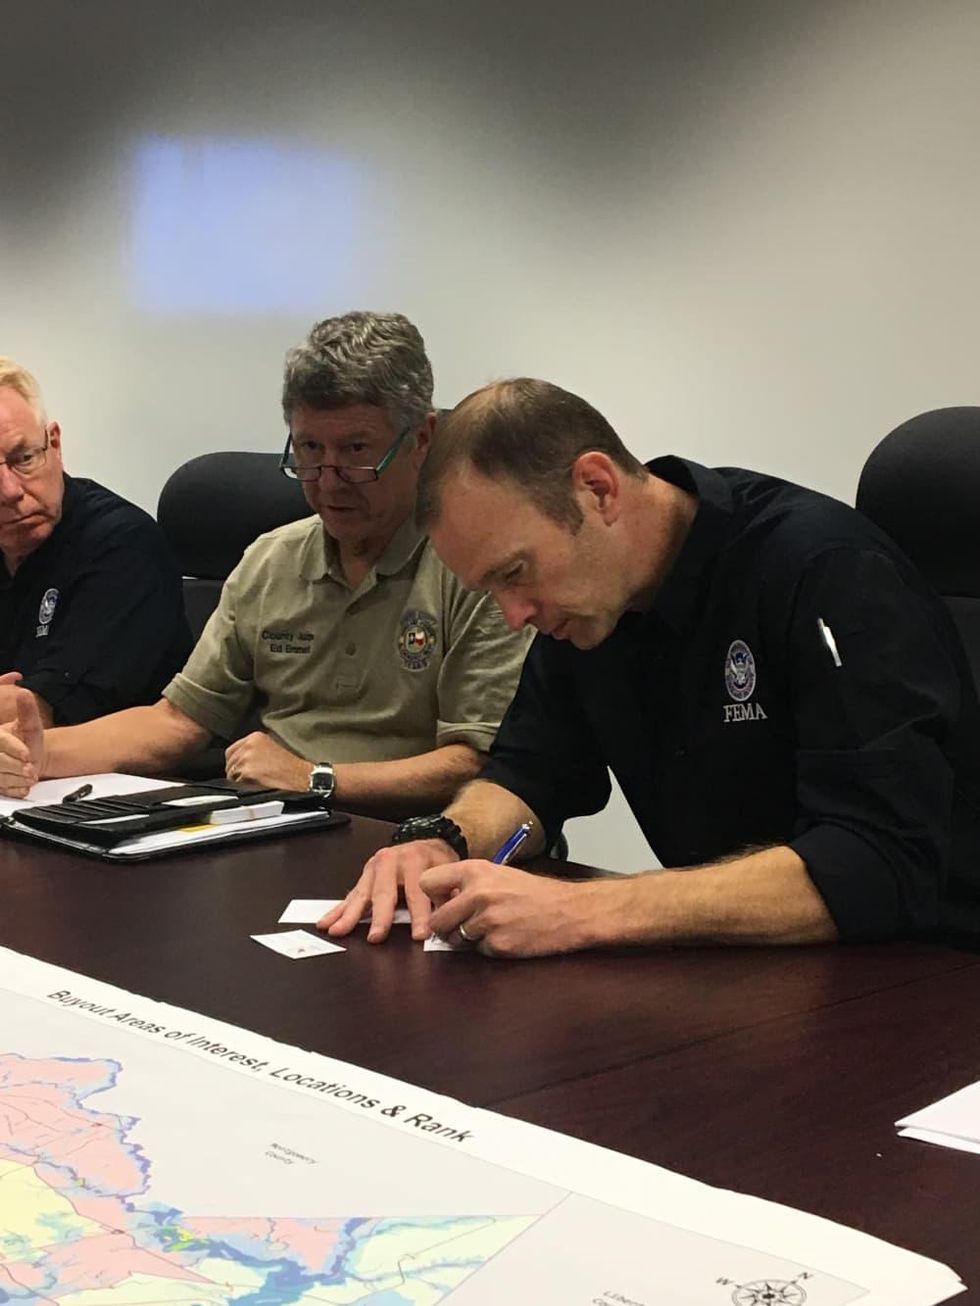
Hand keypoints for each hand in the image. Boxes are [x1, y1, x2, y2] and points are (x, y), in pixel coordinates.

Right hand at [0, 682, 43, 798]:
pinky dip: (16, 789)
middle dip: (17, 766)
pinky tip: (25, 787)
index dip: (14, 748)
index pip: (1, 741)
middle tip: (31, 768)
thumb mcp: (31, 724)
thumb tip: (24, 693)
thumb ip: (27, 710)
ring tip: (31, 776)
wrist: (31, 757)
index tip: (27, 753)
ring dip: (17, 779)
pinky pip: (4, 789)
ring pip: (1, 777)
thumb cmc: (27, 739)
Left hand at [224, 733, 311, 790]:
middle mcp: (249, 745)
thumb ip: (253, 749)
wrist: (301, 777)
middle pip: (230, 763)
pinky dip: (243, 787)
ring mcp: (247, 758)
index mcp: (255, 737)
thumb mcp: (272, 747)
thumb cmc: (291, 766)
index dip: (236, 763)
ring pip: (231, 774)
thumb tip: (240, 757)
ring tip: (256, 781)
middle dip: (236, 772)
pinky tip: (257, 785)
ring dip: (239, 781)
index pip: (231, 751)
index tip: (242, 769)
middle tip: (251, 778)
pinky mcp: (248, 772)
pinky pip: (236, 783)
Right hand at [319, 839, 457, 942]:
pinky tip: (326, 923)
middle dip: (380, 917)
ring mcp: (373, 869)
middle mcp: (390, 861)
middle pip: (384, 893)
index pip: (417, 892)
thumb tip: (454, 918)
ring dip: (349, 915)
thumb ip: (449, 895)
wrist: (427, 841)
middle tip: (376, 937)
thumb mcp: (448, 872)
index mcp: (414, 860)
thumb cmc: (437, 861)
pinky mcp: (364, 877)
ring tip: (339, 931)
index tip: (420, 934)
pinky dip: (337, 911)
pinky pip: (349, 896)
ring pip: (361, 895)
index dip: (420, 915)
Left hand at [422, 861, 595, 957]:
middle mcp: (478, 894)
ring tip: (489, 928)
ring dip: (466, 939)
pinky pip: (477, 951)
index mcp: (475, 871)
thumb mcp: (498, 874)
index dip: (433, 896)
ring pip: (455, 938)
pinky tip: (505, 936)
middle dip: (446, 927)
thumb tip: (438, 900)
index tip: (443, 902)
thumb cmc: (534, 892)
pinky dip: (487, 948)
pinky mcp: (498, 945)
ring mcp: (488, 921)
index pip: (427, 883)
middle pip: (437, 920)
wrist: (570, 911)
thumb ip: (467, 883)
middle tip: (462, 925)